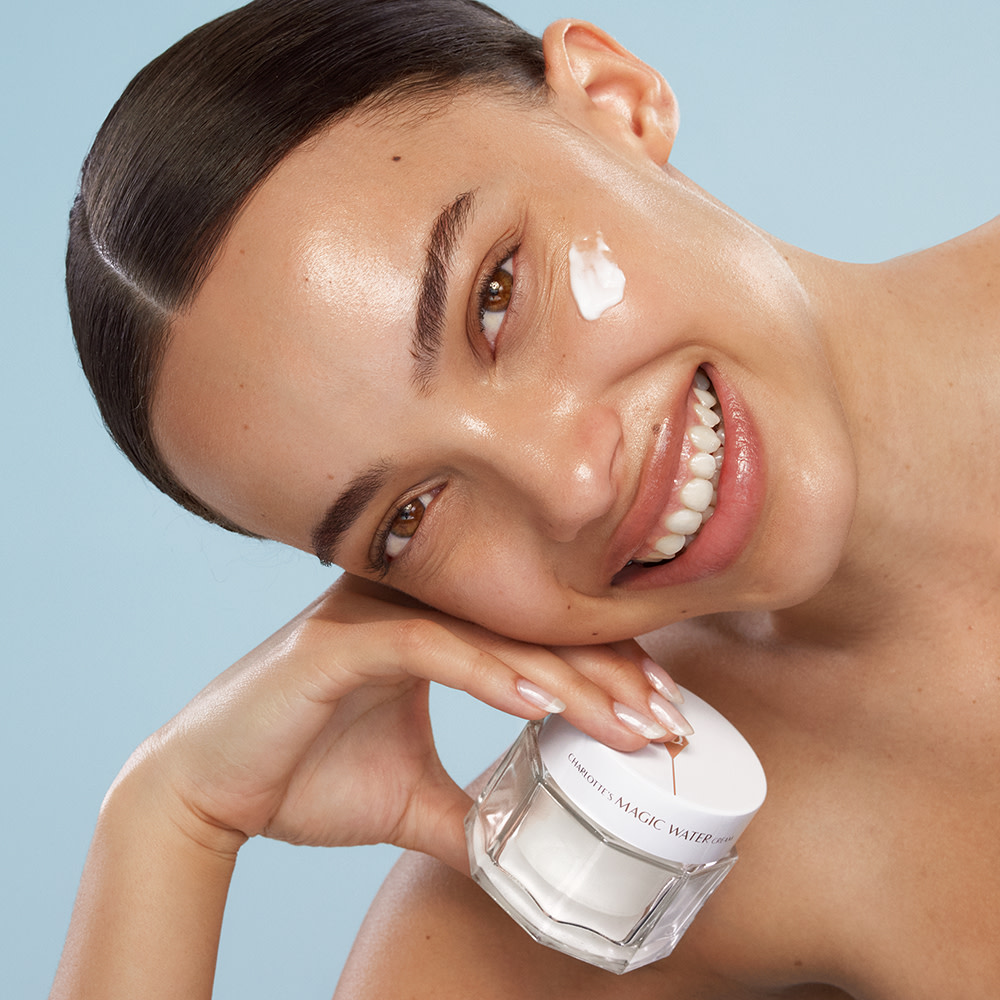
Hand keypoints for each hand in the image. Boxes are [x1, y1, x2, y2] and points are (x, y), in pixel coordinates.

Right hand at [121, 575, 687, 870]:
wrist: (206, 789)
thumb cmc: (301, 777)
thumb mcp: (409, 799)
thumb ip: (470, 813)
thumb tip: (524, 854)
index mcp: (427, 627)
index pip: (532, 636)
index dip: (601, 669)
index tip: (659, 713)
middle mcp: (407, 606)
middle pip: (528, 626)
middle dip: (607, 674)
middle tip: (670, 721)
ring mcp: (371, 614)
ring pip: (492, 632)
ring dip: (568, 678)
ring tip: (631, 722)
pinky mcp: (338, 639)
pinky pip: (431, 646)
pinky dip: (490, 674)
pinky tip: (542, 704)